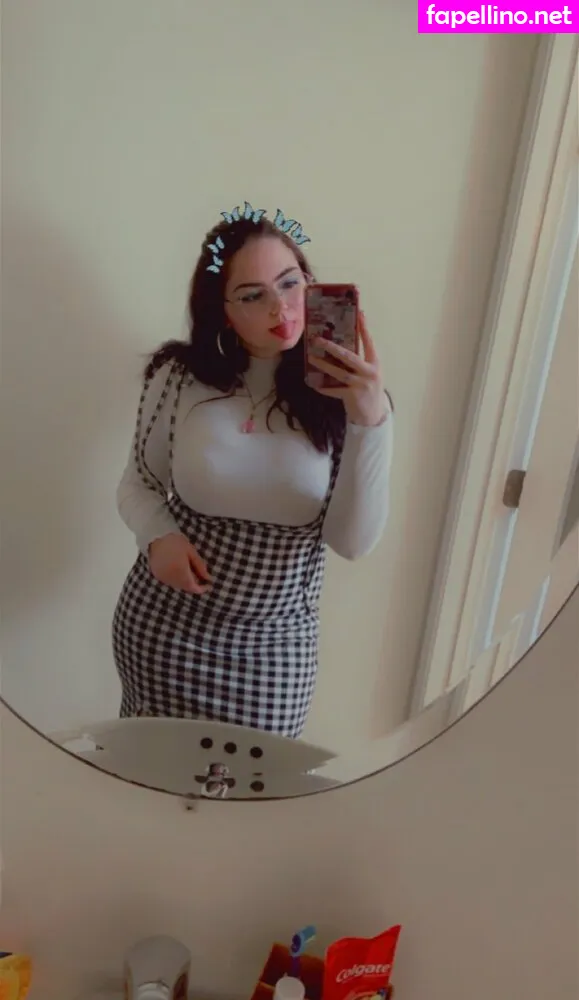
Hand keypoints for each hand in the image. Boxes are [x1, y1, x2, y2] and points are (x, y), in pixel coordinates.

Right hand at [148, 533, 211, 594]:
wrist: (155, 537)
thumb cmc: (175, 542)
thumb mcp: (191, 552)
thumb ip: (200, 566)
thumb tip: (207, 577)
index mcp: (181, 573)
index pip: (193, 587)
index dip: (201, 588)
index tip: (208, 584)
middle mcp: (172, 579)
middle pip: (186, 587)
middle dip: (194, 584)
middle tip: (200, 575)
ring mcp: (163, 578)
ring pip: (178, 585)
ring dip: (185, 581)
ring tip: (188, 569)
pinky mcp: (157, 575)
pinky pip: (170, 581)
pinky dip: (176, 578)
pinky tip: (178, 569)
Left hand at [309, 310, 388, 425]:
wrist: (373, 415)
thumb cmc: (369, 390)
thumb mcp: (370, 373)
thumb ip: (360, 361)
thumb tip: (341, 346)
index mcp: (375, 363)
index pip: (369, 342)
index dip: (364, 328)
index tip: (360, 314)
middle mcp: (369, 372)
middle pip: (349, 356)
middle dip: (332, 347)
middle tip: (318, 339)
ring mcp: (361, 385)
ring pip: (339, 372)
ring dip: (323, 365)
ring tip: (311, 358)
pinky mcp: (352, 396)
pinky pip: (333, 389)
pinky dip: (323, 387)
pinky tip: (313, 383)